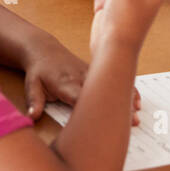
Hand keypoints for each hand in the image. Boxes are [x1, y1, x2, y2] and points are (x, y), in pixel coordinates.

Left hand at [22, 44, 141, 125]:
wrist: (44, 49)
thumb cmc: (38, 70)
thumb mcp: (32, 85)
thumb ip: (34, 102)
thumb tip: (32, 117)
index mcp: (65, 83)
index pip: (80, 97)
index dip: (93, 108)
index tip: (104, 120)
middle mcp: (81, 77)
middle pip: (101, 93)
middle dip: (116, 106)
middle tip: (132, 121)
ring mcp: (90, 74)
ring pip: (111, 85)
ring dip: (125, 98)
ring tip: (137, 113)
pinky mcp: (95, 72)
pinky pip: (113, 80)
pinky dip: (125, 89)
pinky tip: (136, 100)